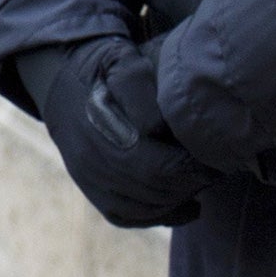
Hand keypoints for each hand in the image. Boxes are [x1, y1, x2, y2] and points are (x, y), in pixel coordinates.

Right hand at [39, 35, 214, 227]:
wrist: (59, 77)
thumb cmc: (101, 67)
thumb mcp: (121, 60)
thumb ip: (140, 86)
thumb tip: (158, 128)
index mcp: (100, 128)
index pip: (157, 166)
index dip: (192, 168)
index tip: (215, 157)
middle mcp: (91, 159)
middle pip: (154, 189)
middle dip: (191, 183)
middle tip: (216, 169)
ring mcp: (88, 178)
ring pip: (144, 207)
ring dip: (179, 198)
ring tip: (201, 181)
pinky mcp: (89, 189)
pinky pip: (127, 216)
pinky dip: (160, 216)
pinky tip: (188, 206)